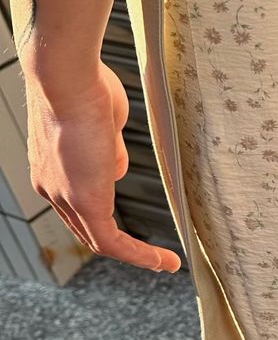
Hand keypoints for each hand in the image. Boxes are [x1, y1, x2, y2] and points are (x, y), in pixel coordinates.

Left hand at [24, 59, 181, 272]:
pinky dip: (139, 255)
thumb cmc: (82, 84)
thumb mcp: (103, 123)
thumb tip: (115, 166)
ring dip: (134, 254)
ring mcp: (64, 196)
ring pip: (99, 238)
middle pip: (85, 228)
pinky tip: (161, 261)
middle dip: (119, 246)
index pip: (77, 205)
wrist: (66, 78)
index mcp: (52, 167)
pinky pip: (111, 240)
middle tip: (148, 256)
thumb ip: (109, 148)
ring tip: (163, 261)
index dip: (104, 218)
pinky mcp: (84, 201)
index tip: (129, 227)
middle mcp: (52, 186)